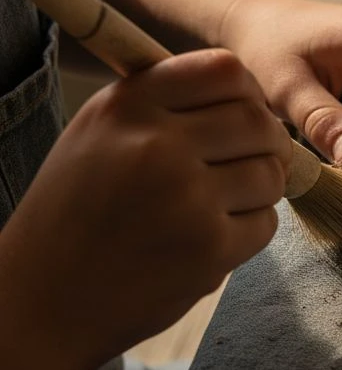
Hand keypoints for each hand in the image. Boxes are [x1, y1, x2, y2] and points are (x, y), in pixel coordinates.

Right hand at [0, 49, 289, 365]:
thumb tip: (247, 96)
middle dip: (270, 142)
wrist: (42, 298)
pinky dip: (250, 230)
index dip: (250, 94)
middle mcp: (157, 145)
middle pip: (258, 121)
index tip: (248, 114)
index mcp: (129, 107)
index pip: (225, 70)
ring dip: (262, 189)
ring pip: (270, 174)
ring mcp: (187, 198)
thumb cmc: (75, 213)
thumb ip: (162, 105)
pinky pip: (265, 223)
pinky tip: (213, 238)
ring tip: (227, 202)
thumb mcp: (98, 134)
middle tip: (259, 160)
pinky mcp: (209, 249)